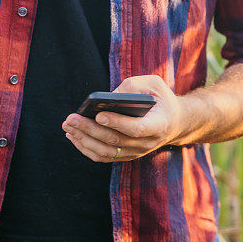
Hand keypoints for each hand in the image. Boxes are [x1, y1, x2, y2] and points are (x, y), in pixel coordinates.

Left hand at [62, 75, 184, 161]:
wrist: (174, 122)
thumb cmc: (160, 99)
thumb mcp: (154, 84)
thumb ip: (133, 86)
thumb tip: (108, 95)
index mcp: (158, 125)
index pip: (136, 128)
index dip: (117, 123)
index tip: (98, 114)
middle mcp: (147, 143)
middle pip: (115, 141)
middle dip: (90, 129)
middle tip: (71, 118)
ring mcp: (136, 152)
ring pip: (106, 152)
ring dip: (84, 140)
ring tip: (68, 126)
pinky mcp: (126, 156)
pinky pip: (103, 157)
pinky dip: (86, 148)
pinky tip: (73, 136)